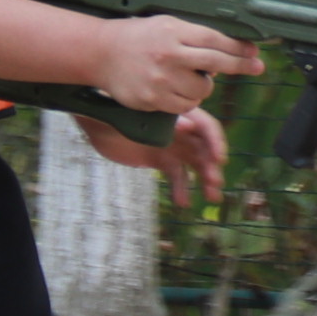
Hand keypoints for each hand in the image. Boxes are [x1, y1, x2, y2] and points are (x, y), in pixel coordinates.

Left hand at [77, 104, 228, 203]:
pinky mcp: (162, 160)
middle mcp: (181, 130)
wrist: (97, 123)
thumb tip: (188, 127)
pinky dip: (181, 189)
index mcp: (181, 114)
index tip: (219, 160)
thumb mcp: (139, 118)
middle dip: (212, 166)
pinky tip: (182, 202)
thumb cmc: (117, 113)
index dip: (216, 143)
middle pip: (204, 149)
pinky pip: (177, 176)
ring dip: (205, 180)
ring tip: (212, 196)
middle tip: (214, 183)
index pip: (206, 127)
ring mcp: (172, 146)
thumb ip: (162, 123)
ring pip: (196, 164)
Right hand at [86, 13, 264, 116]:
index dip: (238, 48)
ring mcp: (161, 79)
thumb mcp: (167, 25)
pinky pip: (185, 106)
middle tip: (256, 67)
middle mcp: (169, 55)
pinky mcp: (153, 99)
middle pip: (217, 63)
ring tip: (187, 77)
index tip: (254, 53)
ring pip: (203, 90)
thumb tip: (228, 51)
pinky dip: (186, 101)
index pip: (215, 40)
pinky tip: (174, 90)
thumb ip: (194, 37)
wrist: (101, 53)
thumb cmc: (137, 37)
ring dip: (203, 86)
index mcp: (174, 32)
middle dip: (241, 66)